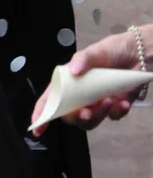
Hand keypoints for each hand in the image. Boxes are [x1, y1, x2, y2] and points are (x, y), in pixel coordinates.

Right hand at [30, 26, 151, 135]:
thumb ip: (83, 59)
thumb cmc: (113, 49)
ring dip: (98, 115)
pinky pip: (113, 117)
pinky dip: (118, 112)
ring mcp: (97, 102)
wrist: (140, 54)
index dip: (42, 113)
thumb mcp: (96, 51)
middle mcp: (80, 94)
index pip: (51, 98)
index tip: (37, 127)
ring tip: (109, 101)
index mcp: (69, 81)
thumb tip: (73, 70)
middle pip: (70, 115)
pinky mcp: (114, 106)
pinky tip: (124, 102)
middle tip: (85, 112)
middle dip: (76, 117)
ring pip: (90, 120)